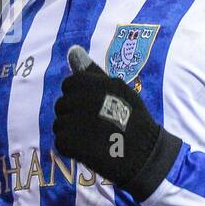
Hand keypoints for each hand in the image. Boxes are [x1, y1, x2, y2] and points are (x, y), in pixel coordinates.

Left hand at [52, 45, 181, 200]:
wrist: (145, 155)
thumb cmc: (133, 120)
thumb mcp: (118, 90)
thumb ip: (92, 72)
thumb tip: (72, 50)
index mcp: (94, 83)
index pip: (69, 84)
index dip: (78, 97)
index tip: (93, 109)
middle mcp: (82, 99)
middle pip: (62, 104)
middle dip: (74, 115)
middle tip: (95, 126)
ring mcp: (75, 121)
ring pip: (59, 123)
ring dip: (72, 132)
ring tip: (94, 139)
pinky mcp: (69, 142)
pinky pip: (60, 141)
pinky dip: (72, 148)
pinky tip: (89, 150)